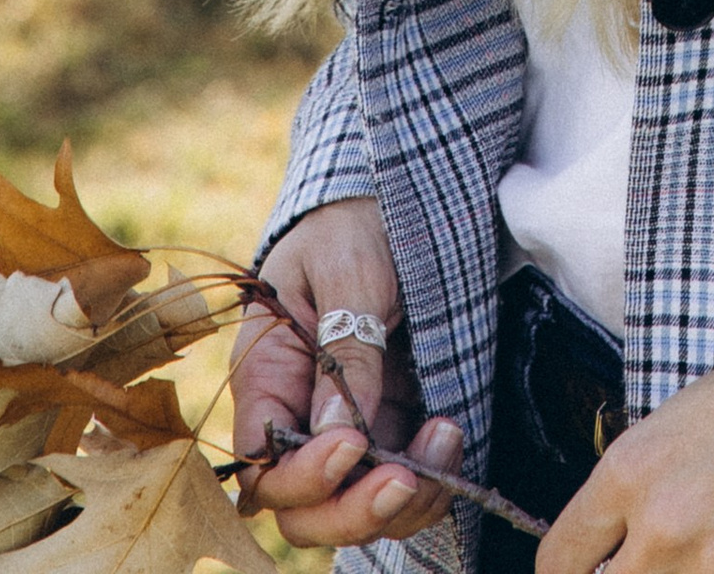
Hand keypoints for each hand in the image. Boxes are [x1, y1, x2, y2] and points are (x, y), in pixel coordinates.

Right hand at [232, 195, 460, 546]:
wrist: (390, 201)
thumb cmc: (352, 224)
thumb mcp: (347, 270)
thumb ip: (344, 348)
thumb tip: (338, 433)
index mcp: (267, 378)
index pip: (263, 466)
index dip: (302, 476)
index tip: (352, 444)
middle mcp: (298, 418)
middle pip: (303, 511)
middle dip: (352, 512)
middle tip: (403, 479)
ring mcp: (348, 430)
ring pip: (355, 510)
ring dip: (403, 503)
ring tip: (445, 438)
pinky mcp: (391, 428)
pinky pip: (401, 485)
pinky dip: (429, 481)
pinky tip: (451, 433)